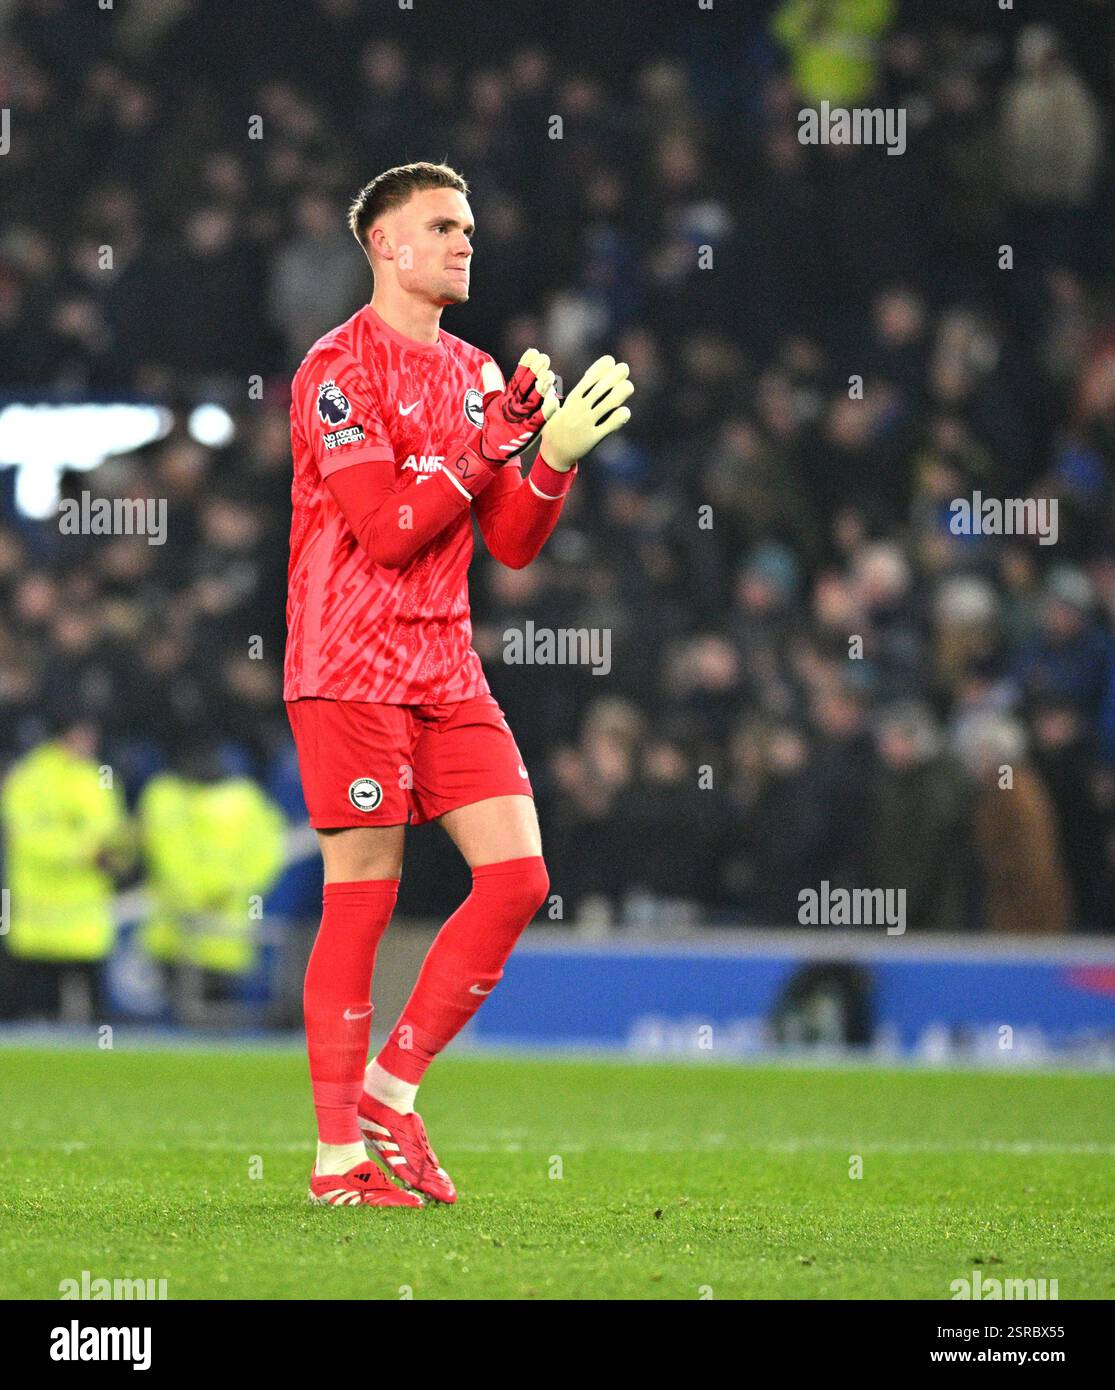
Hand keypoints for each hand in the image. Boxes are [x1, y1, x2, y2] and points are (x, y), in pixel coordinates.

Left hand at [477, 348, 555, 462]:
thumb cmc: (494, 424)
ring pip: (539, 399)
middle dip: (538, 372)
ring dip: (544, 388)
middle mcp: (524, 402)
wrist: (492, 448)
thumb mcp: (491, 401)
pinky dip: (547, 410)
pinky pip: (542, 419)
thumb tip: (487, 364)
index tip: (533, 352)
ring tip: (548, 375)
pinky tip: (552, 399)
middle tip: (544, 358)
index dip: (526, 364)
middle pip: (532, 385)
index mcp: (515, 394)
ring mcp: (529, 415)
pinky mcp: (532, 429)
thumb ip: (492, 383)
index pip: (521, 376)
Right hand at [539, 355, 633, 471]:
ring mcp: (587, 422)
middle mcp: (580, 408)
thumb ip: (577, 393)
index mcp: (572, 399)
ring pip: (609, 403)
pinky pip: (610, 424)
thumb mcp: (561, 407)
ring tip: (627, 387)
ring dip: (621, 392)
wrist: (553, 453)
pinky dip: (620, 416)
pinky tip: (625, 412)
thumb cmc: (558, 427)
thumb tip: (590, 376)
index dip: (601, 367)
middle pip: (602, 387)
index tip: (611, 361)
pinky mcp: (593, 437)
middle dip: (615, 374)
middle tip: (624, 368)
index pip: (589, 378)